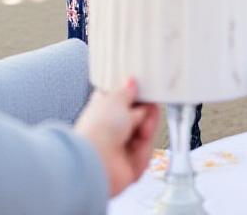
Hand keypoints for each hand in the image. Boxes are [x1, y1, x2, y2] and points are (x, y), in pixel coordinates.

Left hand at [73, 77, 159, 196]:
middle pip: (139, 116)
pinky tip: (144, 135)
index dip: (135, 96)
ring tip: (143, 125)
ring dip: (149, 124)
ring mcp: (122, 149)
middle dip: (145, 110)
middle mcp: (111, 132)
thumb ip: (127, 90)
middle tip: (146, 106)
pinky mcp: (133, 164)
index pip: (123, 102)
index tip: (144, 88)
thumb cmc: (97, 131)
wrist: (97, 160)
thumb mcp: (115, 99)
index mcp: (102, 114)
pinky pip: (150, 148)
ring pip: (147, 131)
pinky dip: (149, 141)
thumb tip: (131, 82)